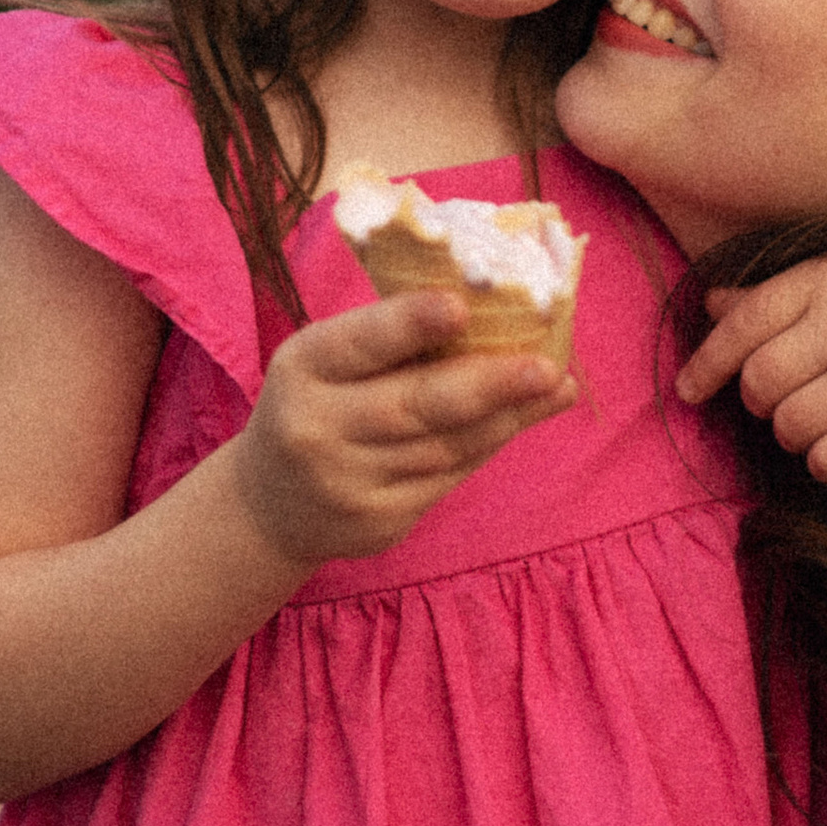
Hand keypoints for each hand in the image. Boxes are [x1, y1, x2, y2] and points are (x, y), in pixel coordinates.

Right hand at [235, 291, 576, 567]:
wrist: (271, 507)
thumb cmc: (317, 405)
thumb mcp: (324, 362)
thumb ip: (387, 337)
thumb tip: (486, 304)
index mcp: (302, 368)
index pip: (360, 343)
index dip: (409, 325)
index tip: (460, 307)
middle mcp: (317, 428)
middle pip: (414, 405)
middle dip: (487, 384)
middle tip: (546, 366)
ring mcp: (347, 482)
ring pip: (444, 444)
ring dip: (506, 414)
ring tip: (555, 386)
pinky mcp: (378, 521)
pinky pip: (448, 477)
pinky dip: (489, 443)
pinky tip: (521, 418)